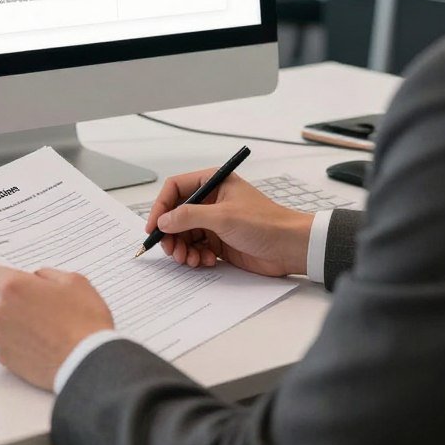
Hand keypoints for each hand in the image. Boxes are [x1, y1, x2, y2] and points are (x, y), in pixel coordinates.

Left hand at [0, 265, 113, 389]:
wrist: (87, 362)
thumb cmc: (83, 321)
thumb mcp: (73, 281)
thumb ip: (47, 274)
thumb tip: (37, 278)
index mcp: (14, 287)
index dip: (3, 276)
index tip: (15, 282)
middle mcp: (0, 311)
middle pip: (0, 300)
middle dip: (17, 301)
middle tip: (44, 307)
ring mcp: (1, 338)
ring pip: (5, 323)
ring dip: (19, 323)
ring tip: (47, 330)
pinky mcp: (6, 360)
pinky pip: (9, 344)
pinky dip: (21, 344)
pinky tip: (44, 345)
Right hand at [146, 169, 313, 276]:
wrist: (291, 248)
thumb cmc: (265, 223)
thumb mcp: (223, 217)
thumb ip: (189, 216)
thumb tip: (163, 221)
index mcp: (213, 182)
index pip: (176, 188)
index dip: (161, 206)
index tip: (153, 227)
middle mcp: (211, 200)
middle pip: (176, 214)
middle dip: (171, 234)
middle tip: (171, 251)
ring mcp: (215, 221)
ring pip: (184, 234)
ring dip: (182, 248)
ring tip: (189, 260)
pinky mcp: (220, 241)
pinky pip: (196, 247)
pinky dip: (195, 256)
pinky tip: (205, 261)